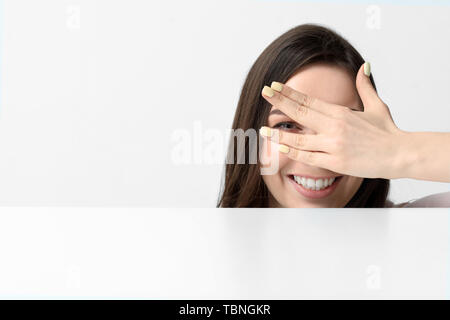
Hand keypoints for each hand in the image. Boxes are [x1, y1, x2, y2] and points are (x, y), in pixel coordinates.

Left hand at [260, 62, 408, 178]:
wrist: (401, 154)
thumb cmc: (388, 131)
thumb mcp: (377, 105)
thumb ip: (365, 87)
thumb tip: (364, 66)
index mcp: (341, 112)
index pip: (309, 100)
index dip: (290, 93)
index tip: (274, 86)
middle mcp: (335, 126)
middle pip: (301, 113)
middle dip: (279, 102)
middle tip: (263, 92)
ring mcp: (334, 145)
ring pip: (300, 139)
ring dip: (279, 134)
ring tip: (262, 129)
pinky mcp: (336, 162)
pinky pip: (309, 157)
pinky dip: (294, 153)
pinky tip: (280, 148)